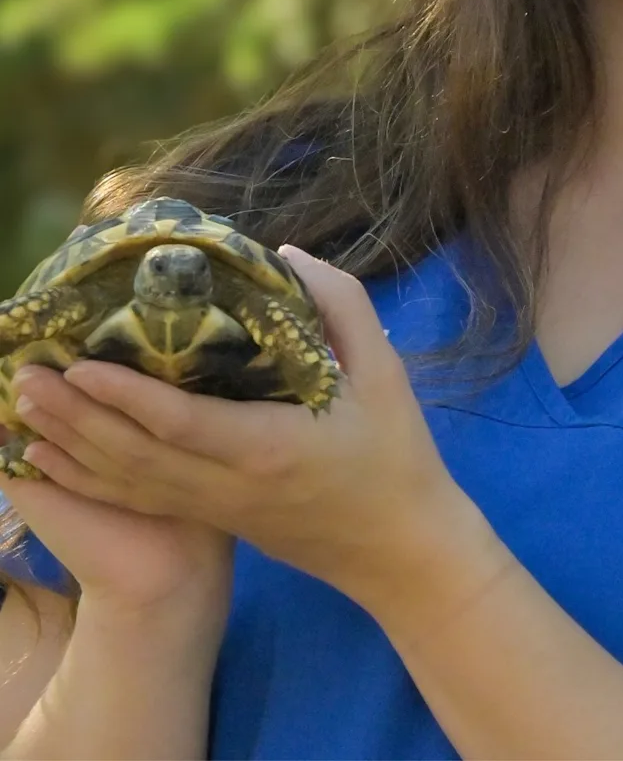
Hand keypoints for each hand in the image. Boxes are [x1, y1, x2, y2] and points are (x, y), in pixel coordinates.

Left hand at [8, 247, 463, 603]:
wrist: (401, 550)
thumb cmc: (396, 454)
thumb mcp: (383, 371)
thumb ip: (339, 305)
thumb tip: (286, 256)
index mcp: (267, 446)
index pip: (180, 423)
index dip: (125, 396)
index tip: (80, 366)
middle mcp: (228, 484)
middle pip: (134, 456)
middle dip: (75, 419)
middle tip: (26, 377)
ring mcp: (215, 510)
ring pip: (127, 483)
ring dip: (71, 447)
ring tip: (25, 411)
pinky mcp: (213, 520)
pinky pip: (138, 499)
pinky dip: (89, 480)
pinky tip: (55, 461)